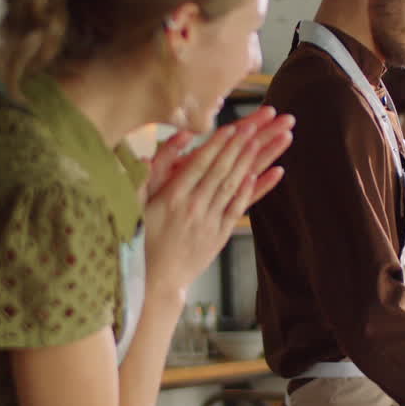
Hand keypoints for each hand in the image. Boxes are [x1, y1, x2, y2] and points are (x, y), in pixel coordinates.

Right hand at [144, 107, 293, 295]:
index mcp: (172, 198)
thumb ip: (154, 171)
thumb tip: (166, 143)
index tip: (232, 126)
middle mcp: (193, 208)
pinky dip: (252, 190)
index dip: (217, 144)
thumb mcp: (137, 202)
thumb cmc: (140, 239)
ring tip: (266, 141)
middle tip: (258, 124)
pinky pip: (238, 209)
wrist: (155, 281)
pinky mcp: (219, 235)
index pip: (199, 164)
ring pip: (233, 186)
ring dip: (252, 161)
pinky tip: (263, 173)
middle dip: (240, 145)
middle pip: (221, 170)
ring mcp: (208, 222)